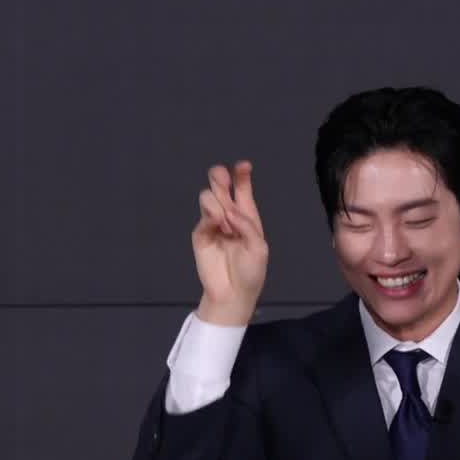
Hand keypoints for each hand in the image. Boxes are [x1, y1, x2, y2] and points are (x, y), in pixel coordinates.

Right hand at [192, 162, 268, 325]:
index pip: (243, 190)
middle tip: (221, 176)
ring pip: (209, 198)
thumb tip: (230, 211)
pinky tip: (219, 224)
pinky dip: (211, 216)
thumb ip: (247, 225)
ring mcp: (213, 224)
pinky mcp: (201, 234)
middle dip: (220, 177)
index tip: (243, 165)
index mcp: (247, 217)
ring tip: (226, 221)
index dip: (242, 176)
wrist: (233, 293)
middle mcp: (229, 216)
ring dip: (217, 202)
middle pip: (221, 188)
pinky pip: (203, 217)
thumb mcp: (259, 248)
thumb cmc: (251, 272)